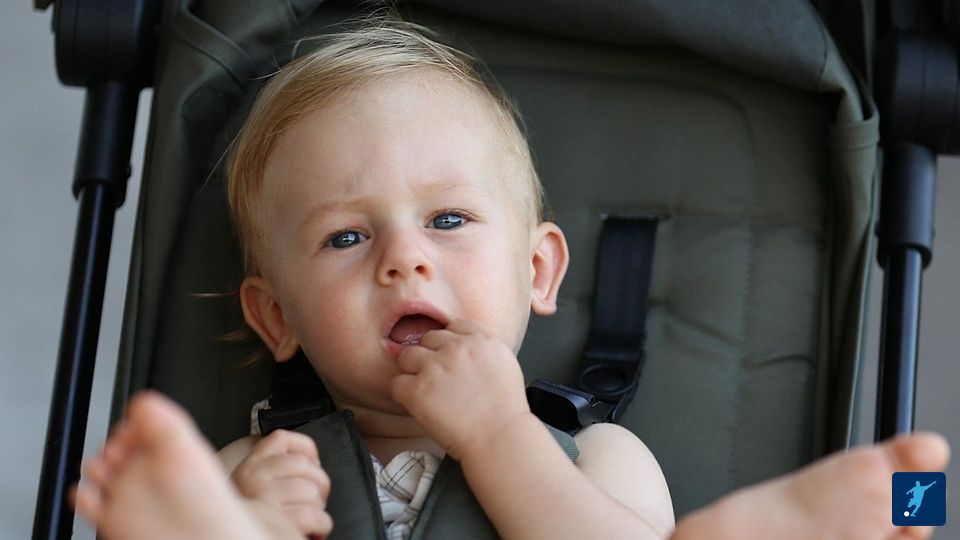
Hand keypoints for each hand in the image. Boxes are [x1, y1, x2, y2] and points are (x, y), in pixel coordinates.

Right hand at [230, 429, 332, 537]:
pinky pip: (313, 516)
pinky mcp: (276, 522)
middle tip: (316, 498)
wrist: (229, 538)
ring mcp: (264, 498)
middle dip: (320, 483)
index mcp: (249, 466)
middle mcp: (252, 478)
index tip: (313, 463)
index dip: (306, 449)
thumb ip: (275, 468)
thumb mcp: (253, 485)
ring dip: (319, 507)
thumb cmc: (252, 519)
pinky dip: (322, 525)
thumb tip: (312, 462)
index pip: (281, 438)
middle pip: (305, 465)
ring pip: (311, 491)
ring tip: (312, 517)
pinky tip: (315, 530)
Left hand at [391, 319, 530, 459]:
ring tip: (426, 391)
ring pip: (407, 356)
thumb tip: (466, 349)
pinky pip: (396, 384)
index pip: (454, 326)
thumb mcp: (505, 366)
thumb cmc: (505, 411)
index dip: (448, 343)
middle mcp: (457, 348)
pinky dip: (403, 395)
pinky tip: (418, 406)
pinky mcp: (417, 390)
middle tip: (437, 378)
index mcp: (481, 340)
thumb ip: (483, 351)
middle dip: (430, 356)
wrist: (499, 438)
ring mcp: (435, 367)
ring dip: (413, 372)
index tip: (449, 357)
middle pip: (428, 338)